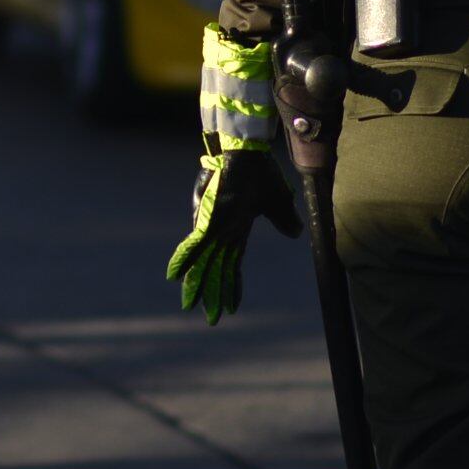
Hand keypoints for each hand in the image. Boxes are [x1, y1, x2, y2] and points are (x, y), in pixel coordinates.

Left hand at [169, 148, 293, 322]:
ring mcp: (213, 225)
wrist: (247, 151)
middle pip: (216, 269)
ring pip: (203, 262)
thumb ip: (283, 218)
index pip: (234, 264)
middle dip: (213, 293)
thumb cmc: (259, 171)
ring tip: (189, 304)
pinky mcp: (207, 217)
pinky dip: (185, 259)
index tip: (232, 306)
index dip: (233, 285)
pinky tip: (174, 275)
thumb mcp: (277, 201)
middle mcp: (222, 231)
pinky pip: (193, 243)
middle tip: (210, 317)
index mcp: (237, 229)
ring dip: (197, 283)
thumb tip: (294, 233)